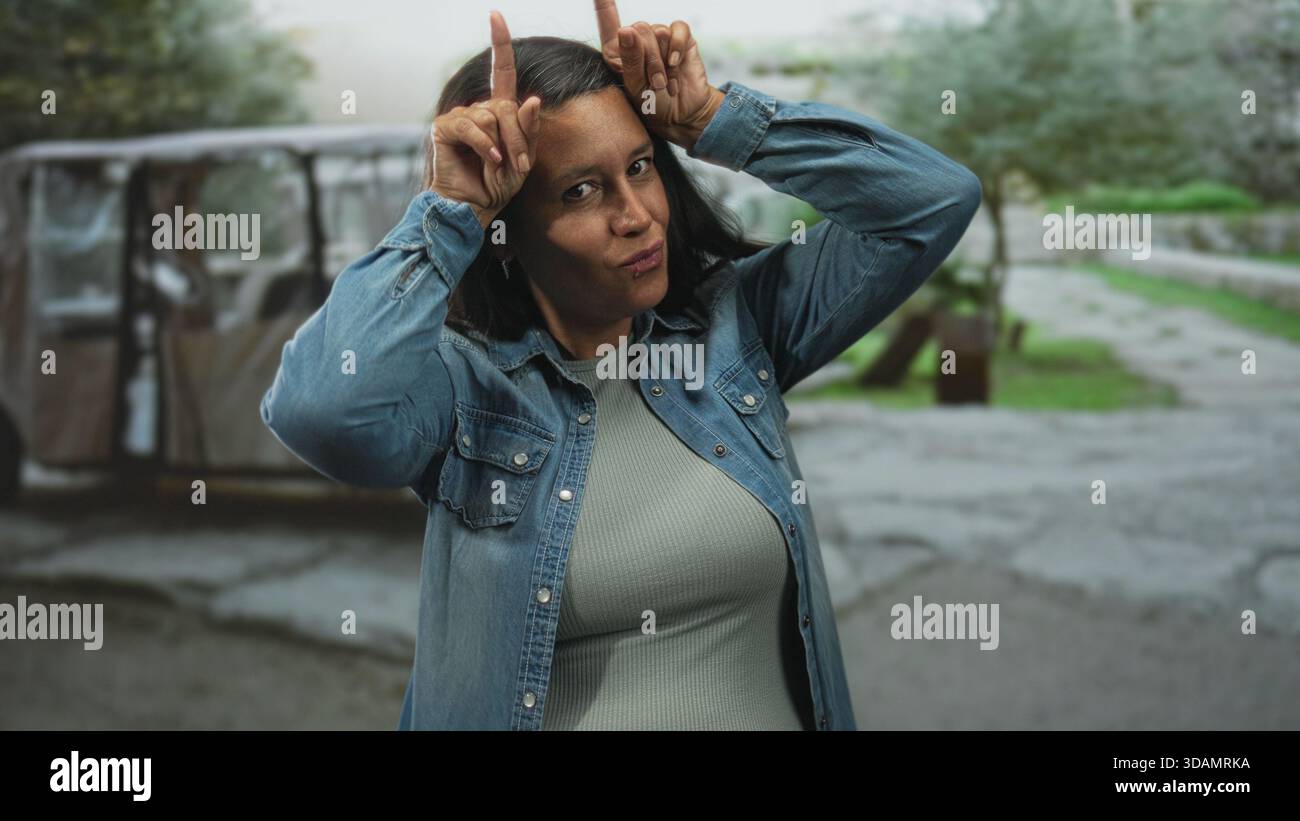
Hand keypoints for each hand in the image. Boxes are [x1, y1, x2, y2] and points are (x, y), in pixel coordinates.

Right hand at [429, 10, 540, 227]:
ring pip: (491, 116)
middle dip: (518, 136)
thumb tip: (533, 98)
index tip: (495, 15)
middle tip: (517, 164)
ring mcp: (459, 117)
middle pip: (506, 105)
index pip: (501, 71)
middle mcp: (478, 109)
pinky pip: (472, 126)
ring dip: (502, 144)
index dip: (499, 43)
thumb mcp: (523, 158)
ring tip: (499, 166)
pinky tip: (490, 161)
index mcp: (498, 112)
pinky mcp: (444, 128)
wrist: (473, 207)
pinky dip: (485, 146)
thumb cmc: (496, 186)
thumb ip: (528, 130)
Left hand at [594, 0, 723, 151]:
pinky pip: (678, 28)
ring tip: (666, 82)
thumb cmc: (652, 104)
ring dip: (664, 61)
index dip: (604, 4)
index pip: (608, 21)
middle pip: (640, 29)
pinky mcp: (680, 39)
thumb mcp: (636, 86)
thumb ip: (631, 58)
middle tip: (656, 83)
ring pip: (659, 32)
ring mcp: (659, 38)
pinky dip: (678, 47)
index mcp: (618, 51)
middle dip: (649, 59)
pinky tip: (676, 65)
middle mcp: (638, 40)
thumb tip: (627, 30)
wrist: (682, 114)